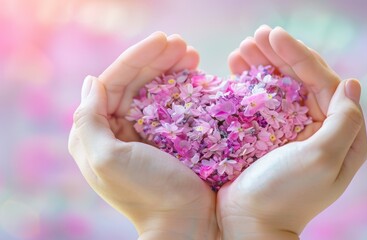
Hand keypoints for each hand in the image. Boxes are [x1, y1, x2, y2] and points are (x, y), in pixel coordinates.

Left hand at [68, 32, 217, 239]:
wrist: (186, 223)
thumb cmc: (146, 193)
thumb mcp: (106, 160)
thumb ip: (89, 121)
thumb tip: (91, 82)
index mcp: (98, 133)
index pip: (114, 83)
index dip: (137, 59)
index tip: (164, 41)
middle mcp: (119, 130)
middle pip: (136, 83)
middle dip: (158, 60)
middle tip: (184, 46)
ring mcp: (146, 133)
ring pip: (156, 91)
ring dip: (172, 70)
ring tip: (193, 55)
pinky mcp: (170, 138)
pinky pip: (173, 106)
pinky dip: (184, 89)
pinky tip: (196, 76)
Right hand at [217, 26, 366, 238]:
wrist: (246, 223)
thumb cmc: (285, 195)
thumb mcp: (322, 159)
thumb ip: (344, 121)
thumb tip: (352, 82)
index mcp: (338, 135)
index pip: (325, 83)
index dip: (301, 57)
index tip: (275, 37)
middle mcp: (317, 129)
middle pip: (301, 81)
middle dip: (279, 56)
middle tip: (255, 36)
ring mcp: (289, 130)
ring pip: (279, 88)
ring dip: (261, 65)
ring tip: (241, 49)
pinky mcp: (265, 134)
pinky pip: (260, 101)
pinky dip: (248, 83)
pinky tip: (235, 67)